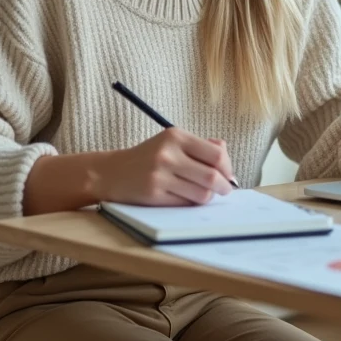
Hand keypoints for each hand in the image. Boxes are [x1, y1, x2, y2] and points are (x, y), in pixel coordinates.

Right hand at [95, 130, 234, 205]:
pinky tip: (187, 197)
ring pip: (201, 194)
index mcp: (176, 136)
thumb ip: (200, 146)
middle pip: (212, 176)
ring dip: (208, 197)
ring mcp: (160, 175)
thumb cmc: (148, 157)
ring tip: (204, 194)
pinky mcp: (154, 195)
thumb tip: (226, 157)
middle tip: (224, 190)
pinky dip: (191, 203)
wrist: (112, 172)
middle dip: (223, 186)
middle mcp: (167, 154)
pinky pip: (185, 204)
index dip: (228, 168)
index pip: (216, 154)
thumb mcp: (171, 142)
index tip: (227, 175)